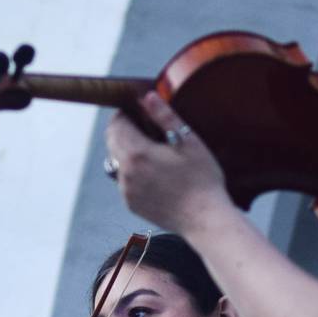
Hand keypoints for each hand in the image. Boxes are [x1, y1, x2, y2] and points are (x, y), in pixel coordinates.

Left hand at [105, 92, 232, 233]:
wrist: (205, 219)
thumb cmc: (202, 180)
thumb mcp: (189, 141)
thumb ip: (165, 116)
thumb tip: (147, 97)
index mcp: (138, 153)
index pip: (116, 124)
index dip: (125, 113)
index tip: (138, 111)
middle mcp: (126, 173)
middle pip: (112, 142)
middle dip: (124, 131)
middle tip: (146, 129)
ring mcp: (126, 191)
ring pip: (117, 162)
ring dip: (129, 153)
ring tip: (154, 154)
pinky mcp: (132, 204)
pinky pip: (125, 181)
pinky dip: (134, 174)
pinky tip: (156, 175)